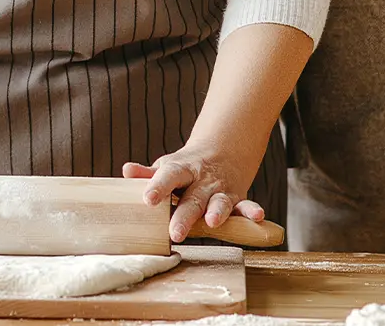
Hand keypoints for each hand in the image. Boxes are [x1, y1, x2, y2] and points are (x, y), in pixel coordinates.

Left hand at [121, 148, 267, 243]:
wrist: (222, 150)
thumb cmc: (186, 167)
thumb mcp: (167, 166)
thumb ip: (149, 174)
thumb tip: (126, 171)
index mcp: (181, 170)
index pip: (168, 177)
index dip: (157, 187)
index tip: (148, 199)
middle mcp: (201, 181)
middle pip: (192, 198)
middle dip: (184, 216)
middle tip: (175, 233)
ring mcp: (220, 190)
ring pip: (219, 202)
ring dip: (217, 212)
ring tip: (212, 222)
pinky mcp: (236, 199)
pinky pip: (245, 205)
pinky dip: (252, 211)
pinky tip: (258, 217)